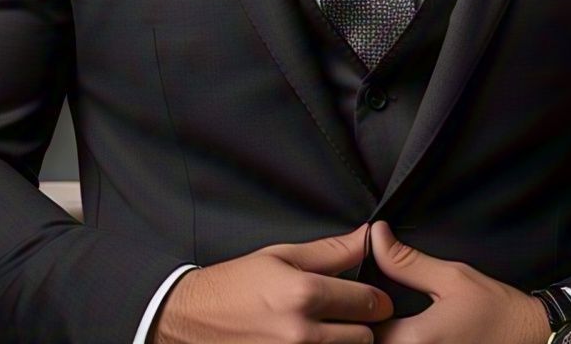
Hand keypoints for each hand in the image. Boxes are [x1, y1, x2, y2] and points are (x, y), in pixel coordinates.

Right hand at [152, 221, 393, 343]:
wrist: (194, 320)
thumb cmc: (238, 284)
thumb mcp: (282, 256)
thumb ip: (331, 251)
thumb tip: (368, 237)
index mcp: (303, 293)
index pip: (367, 302)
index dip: (376, 299)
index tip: (374, 298)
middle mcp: (301, 333)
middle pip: (365, 338)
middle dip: (364, 327)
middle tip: (352, 319)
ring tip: (333, 331)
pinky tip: (315, 342)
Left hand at [368, 220, 551, 342]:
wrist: (532, 340)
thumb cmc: (495, 309)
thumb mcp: (451, 277)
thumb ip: (407, 262)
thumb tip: (376, 237)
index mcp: (417, 341)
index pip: (365, 331)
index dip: (358, 313)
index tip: (359, 298)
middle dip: (367, 332)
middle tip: (368, 312)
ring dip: (386, 340)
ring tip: (387, 324)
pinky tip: (406, 336)